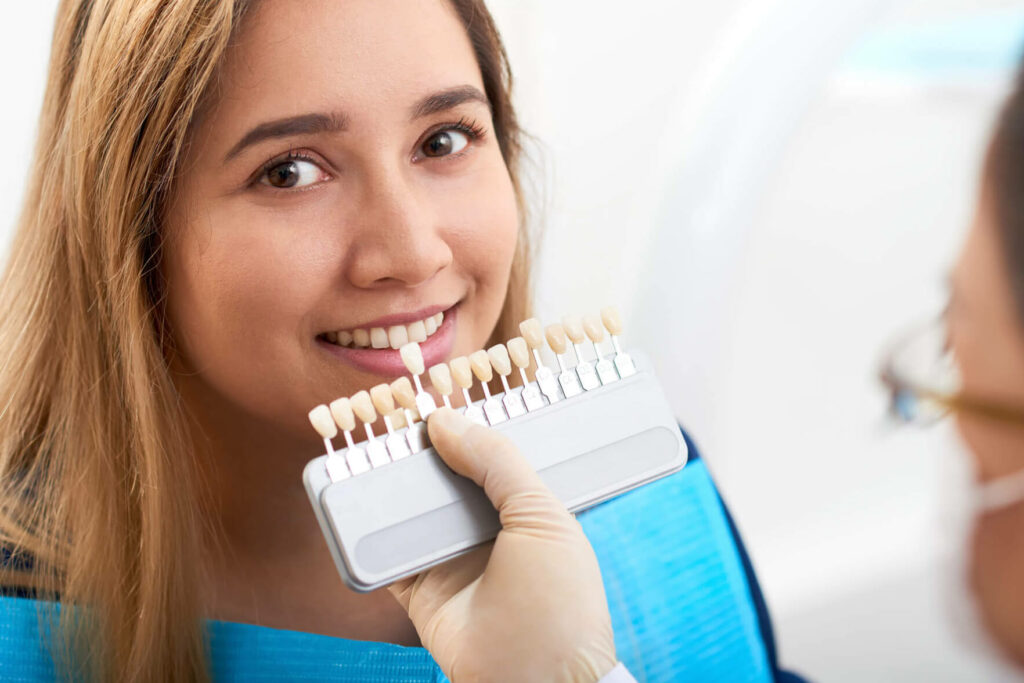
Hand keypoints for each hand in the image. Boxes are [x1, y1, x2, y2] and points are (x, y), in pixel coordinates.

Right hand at [387, 408, 616, 682]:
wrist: (538, 681)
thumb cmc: (558, 600)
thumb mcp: (540, 515)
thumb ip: (497, 462)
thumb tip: (445, 422)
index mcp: (527, 509)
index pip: (493, 456)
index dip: (468, 427)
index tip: (438, 394)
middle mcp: (488, 530)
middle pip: (447, 478)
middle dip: (423, 449)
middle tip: (394, 411)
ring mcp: (452, 559)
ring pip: (414, 509)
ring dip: (392, 482)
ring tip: (367, 440)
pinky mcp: (420, 590)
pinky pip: (386, 554)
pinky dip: (368, 532)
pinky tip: (355, 496)